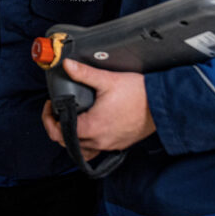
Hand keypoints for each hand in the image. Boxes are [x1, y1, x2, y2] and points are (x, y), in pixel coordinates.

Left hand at [41, 58, 155, 158]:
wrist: (165, 105)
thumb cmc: (139, 94)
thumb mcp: (108, 80)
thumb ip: (84, 73)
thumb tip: (66, 65)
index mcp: (93, 127)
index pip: (59, 132)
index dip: (49, 119)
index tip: (51, 105)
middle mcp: (100, 141)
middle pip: (67, 142)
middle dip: (57, 127)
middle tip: (57, 110)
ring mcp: (110, 145)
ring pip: (81, 150)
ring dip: (70, 138)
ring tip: (69, 121)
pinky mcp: (119, 144)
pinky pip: (96, 150)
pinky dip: (86, 143)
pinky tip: (87, 130)